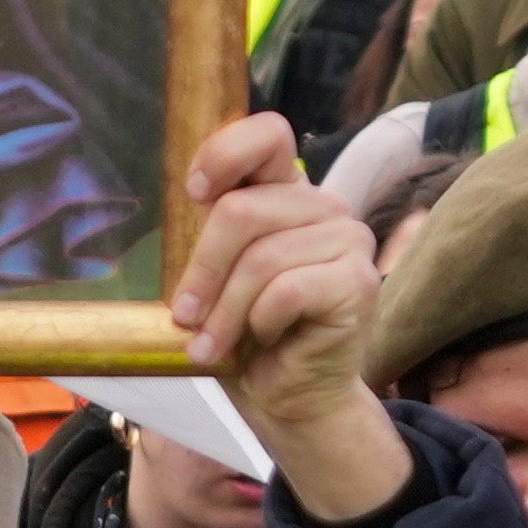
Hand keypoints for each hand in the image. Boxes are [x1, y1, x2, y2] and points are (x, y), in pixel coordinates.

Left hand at [160, 114, 405, 525]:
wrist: (284, 394)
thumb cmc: (241, 334)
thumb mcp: (210, 276)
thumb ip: (202, 233)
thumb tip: (169, 204)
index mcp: (284, 192)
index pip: (267, 133)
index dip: (224, 154)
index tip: (192, 193)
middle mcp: (323, 207)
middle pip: (242, 211)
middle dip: (201, 271)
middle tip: (184, 317)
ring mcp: (349, 241)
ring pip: (261, 258)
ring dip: (224, 312)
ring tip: (210, 345)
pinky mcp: (359, 282)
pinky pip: (287, 291)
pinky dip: (258, 322)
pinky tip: (262, 340)